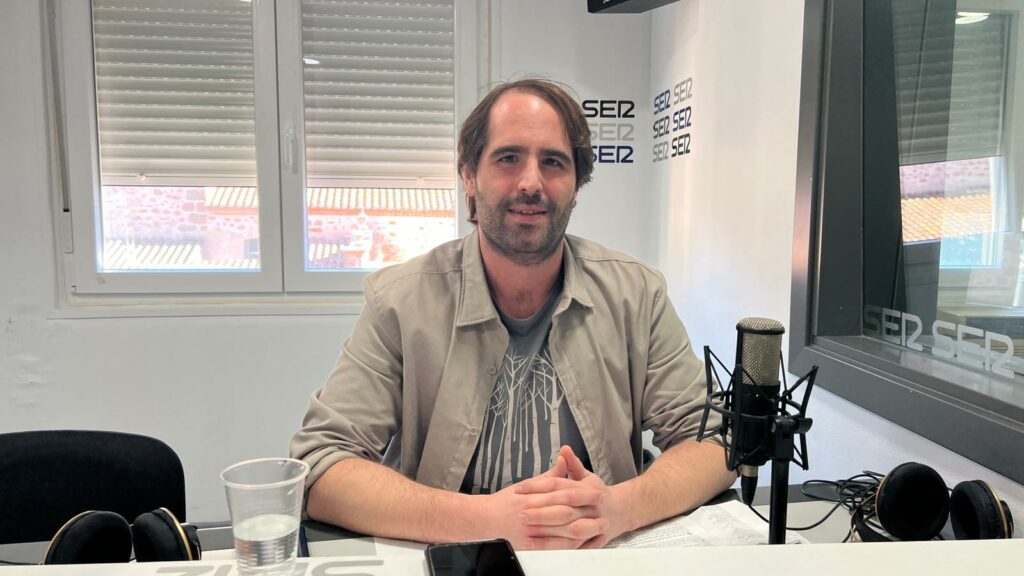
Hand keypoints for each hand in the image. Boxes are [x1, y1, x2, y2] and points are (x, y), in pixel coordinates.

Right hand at [479, 451, 604, 549]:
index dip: (583, 494)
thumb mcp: (526, 485)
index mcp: (532, 495)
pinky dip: (570, 546)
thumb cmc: (504, 502)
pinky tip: (581, 543)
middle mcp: (531, 513)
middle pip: (566, 514)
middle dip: (588, 514)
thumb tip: (564, 458)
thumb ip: (548, 476)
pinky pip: (554, 548)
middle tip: (605, 515)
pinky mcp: (528, 546)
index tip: (598, 494)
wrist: (482, 520)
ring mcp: (530, 531)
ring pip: (562, 533)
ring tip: (599, 529)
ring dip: (584, 532)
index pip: (563, 493)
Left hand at [515, 446, 633, 548]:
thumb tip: (564, 448)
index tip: (519, 489)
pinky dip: (557, 546)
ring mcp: (594, 524)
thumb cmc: (596, 493)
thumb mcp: (586, 477)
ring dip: (549, 529)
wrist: (620, 512)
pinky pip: (574, 546)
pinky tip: (539, 546)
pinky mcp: (592, 540)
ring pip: (571, 528)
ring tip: (527, 529)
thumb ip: (573, 464)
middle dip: (541, 511)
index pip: (558, 485)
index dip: (538, 486)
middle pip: (564, 508)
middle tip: (520, 513)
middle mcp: (591, 506)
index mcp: (587, 489)